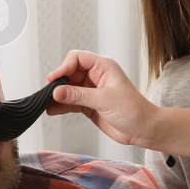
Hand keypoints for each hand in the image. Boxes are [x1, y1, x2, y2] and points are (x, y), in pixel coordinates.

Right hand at [46, 50, 162, 148]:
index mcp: (103, 67)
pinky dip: (62, 106)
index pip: (77, 59)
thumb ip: (78, 95)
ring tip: (46, 103)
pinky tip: (53, 110)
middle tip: (48, 93)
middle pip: (70, 73)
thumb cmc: (133, 110)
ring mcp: (92, 91)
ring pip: (69, 89)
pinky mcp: (90, 105)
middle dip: (59, 83)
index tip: (55, 80)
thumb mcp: (103, 100)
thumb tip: (57, 91)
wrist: (143, 129)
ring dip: (58, 96)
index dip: (64, 67)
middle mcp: (96, 76)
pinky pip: (72, 102)